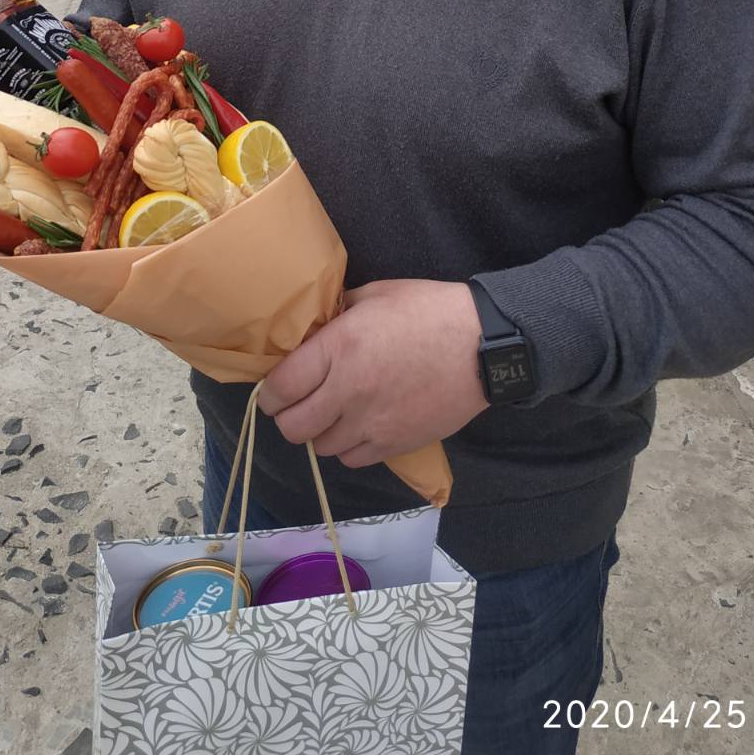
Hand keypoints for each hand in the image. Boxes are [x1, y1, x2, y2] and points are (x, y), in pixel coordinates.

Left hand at [258, 278, 487, 467]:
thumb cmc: (429, 310)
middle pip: (293, 427)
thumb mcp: (376, 295)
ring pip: (322, 447)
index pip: (281, 388)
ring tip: (333, 413)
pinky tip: (360, 426)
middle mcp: (348, 391)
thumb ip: (339, 312)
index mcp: (339, 348)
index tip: (273, 391)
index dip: (270, 394)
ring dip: (321, 432)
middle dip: (289, 416)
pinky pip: (353, 459)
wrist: (483, 346)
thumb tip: (316, 327)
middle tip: (298, 404)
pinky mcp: (395, 444)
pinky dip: (349, 446)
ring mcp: (372, 423)